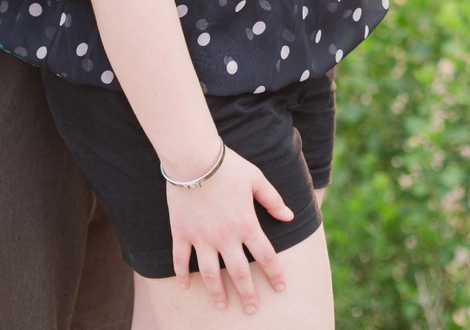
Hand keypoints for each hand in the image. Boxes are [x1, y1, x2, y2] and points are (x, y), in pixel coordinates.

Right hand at [165, 146, 294, 313]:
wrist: (194, 158)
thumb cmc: (228, 166)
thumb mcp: (257, 179)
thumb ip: (273, 200)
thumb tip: (289, 216)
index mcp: (246, 224)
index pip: (266, 256)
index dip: (275, 274)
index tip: (280, 288)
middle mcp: (225, 236)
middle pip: (239, 272)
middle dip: (248, 294)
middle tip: (252, 309)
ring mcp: (201, 237)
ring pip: (210, 273)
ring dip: (217, 292)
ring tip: (222, 305)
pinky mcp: (181, 233)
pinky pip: (180, 260)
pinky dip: (181, 275)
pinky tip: (184, 288)